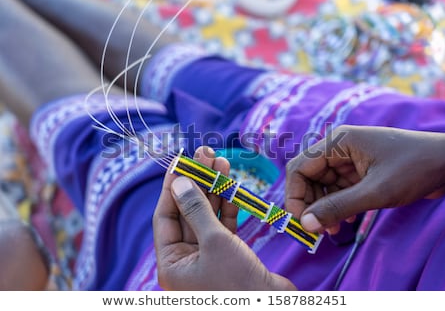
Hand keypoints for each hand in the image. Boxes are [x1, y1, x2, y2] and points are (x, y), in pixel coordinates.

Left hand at [153, 147, 295, 290]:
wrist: (272, 309)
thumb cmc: (238, 285)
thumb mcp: (214, 242)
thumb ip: (196, 210)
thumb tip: (179, 182)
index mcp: (172, 264)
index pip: (165, 217)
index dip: (172, 187)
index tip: (180, 162)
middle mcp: (186, 260)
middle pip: (188, 212)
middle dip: (197, 182)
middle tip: (205, 155)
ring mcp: (208, 257)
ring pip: (207, 216)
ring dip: (213, 189)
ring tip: (220, 162)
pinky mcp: (229, 255)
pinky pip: (223, 225)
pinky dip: (226, 205)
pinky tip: (229, 183)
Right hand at [285, 126, 444, 233]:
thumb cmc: (415, 168)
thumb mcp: (376, 191)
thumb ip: (338, 207)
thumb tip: (305, 224)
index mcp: (337, 143)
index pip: (299, 168)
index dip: (295, 196)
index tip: (302, 221)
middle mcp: (338, 149)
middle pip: (308, 178)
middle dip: (310, 205)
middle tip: (319, 230)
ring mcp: (348, 160)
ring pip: (322, 187)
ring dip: (323, 209)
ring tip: (333, 230)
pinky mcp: (358, 171)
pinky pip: (337, 190)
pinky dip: (336, 206)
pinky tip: (344, 221)